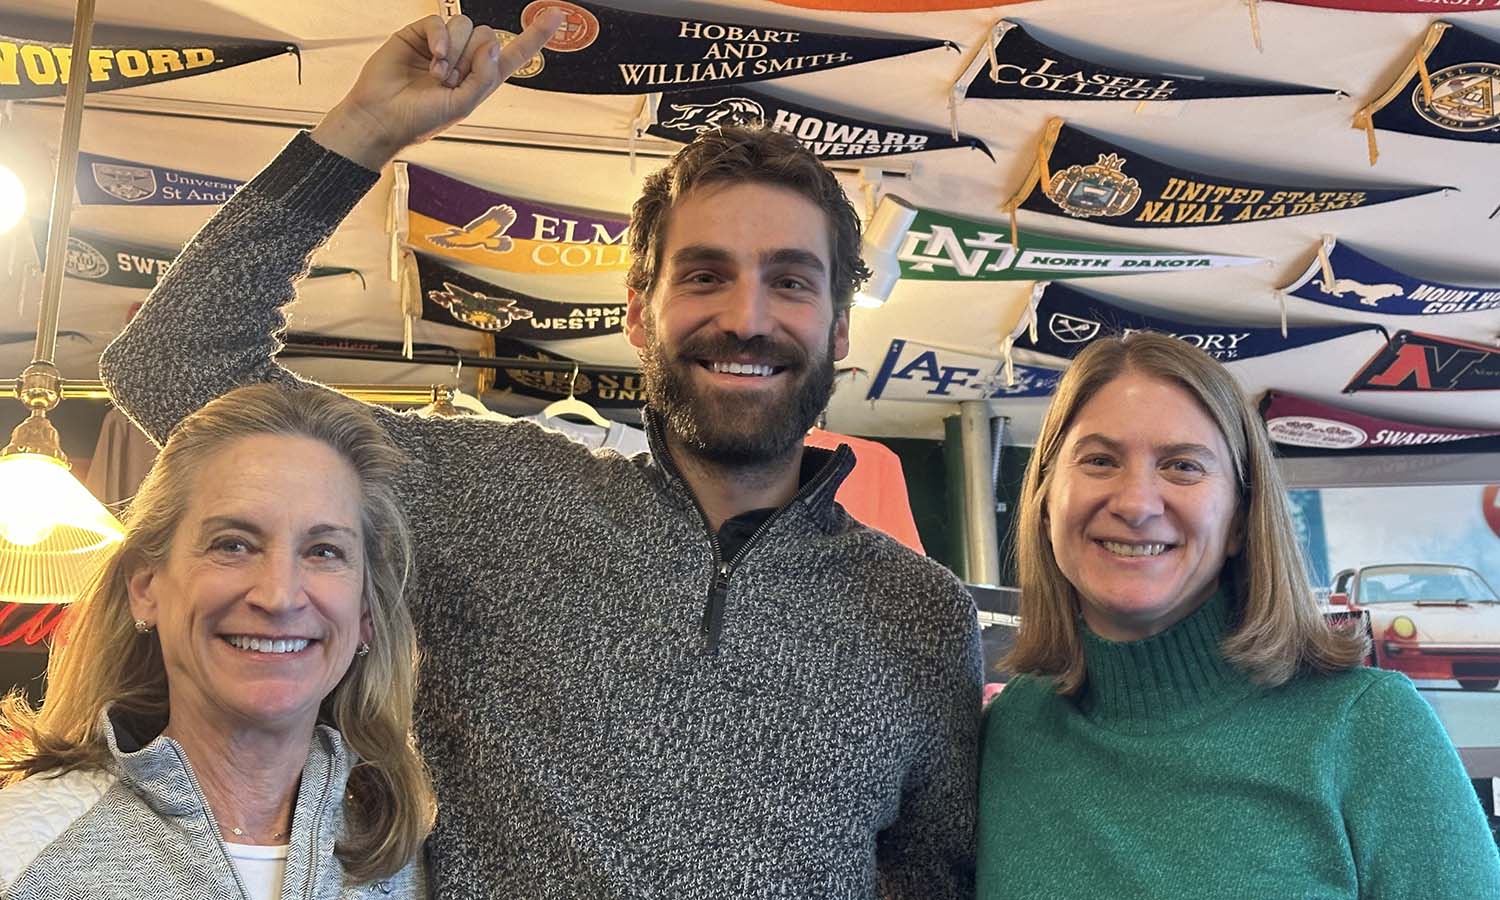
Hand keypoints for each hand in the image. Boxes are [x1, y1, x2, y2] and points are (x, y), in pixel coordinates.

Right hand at [310, 12, 563, 169]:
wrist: (382, 117)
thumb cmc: (421, 119)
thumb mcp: (462, 105)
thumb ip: (484, 76)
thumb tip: (492, 44)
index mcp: (481, 78)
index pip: (515, 53)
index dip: (535, 35)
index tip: (558, 15)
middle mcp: (465, 59)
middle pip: (487, 34)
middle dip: (471, 58)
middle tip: (450, 81)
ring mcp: (442, 44)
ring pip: (465, 26)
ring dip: (454, 52)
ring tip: (436, 75)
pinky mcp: (420, 34)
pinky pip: (440, 21)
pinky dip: (440, 37)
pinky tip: (432, 56)